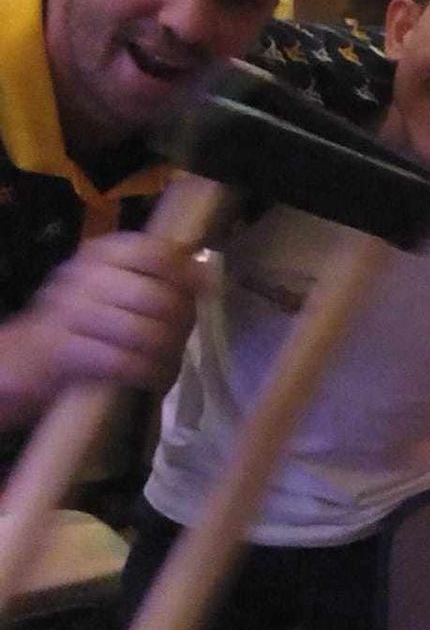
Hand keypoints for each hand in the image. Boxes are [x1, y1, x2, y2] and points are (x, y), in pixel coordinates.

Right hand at [6, 233, 200, 402]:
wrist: (25, 355)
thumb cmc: (83, 318)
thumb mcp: (115, 285)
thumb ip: (156, 275)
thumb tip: (205, 271)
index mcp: (100, 253)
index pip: (153, 252)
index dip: (185, 273)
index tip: (204, 290)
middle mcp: (83, 276)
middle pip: (155, 298)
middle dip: (180, 324)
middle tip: (182, 338)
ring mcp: (70, 312)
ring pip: (143, 333)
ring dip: (166, 354)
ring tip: (168, 362)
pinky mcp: (64, 351)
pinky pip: (122, 362)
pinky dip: (147, 373)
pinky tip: (153, 377)